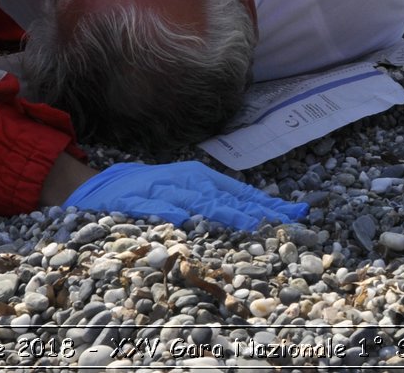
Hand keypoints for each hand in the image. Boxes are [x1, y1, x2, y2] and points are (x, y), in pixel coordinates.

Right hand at [69, 162, 307, 229]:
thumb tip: (260, 217)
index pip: (241, 193)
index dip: (269, 204)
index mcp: (201, 179)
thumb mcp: (190, 193)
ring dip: (222, 213)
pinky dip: (167, 213)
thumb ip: (220, 204)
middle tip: (282, 224)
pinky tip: (181, 222)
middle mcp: (185, 182)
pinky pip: (153, 208)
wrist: (105, 186)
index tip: (298, 215)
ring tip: (248, 224)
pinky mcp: (134, 202)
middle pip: (225, 198)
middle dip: (253, 212)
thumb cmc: (155, 192)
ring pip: (195, 201)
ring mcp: (161, 190)